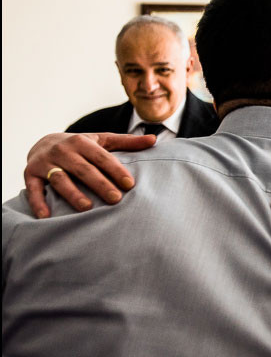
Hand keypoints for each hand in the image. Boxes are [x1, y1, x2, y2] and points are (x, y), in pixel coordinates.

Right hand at [24, 132, 154, 217]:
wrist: (43, 142)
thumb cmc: (81, 146)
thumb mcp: (102, 141)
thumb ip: (127, 142)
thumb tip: (154, 140)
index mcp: (82, 142)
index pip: (102, 157)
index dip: (116, 170)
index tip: (130, 185)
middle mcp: (63, 150)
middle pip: (83, 169)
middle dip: (99, 184)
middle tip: (116, 199)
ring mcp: (45, 163)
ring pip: (59, 179)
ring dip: (72, 193)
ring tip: (87, 208)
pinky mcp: (29, 174)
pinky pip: (33, 189)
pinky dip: (38, 202)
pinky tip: (47, 217)